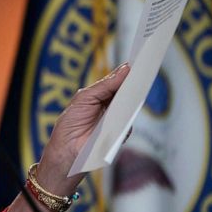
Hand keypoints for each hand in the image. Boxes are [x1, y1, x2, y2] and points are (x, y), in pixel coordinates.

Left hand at [36, 62, 130, 193]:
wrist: (67, 150)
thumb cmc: (71, 122)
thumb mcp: (85, 98)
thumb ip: (104, 85)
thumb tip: (124, 70)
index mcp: (100, 95)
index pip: (117, 81)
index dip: (126, 72)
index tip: (137, 61)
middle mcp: (111, 106)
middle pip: (127, 92)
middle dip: (135, 81)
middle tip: (144, 69)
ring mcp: (117, 120)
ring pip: (131, 106)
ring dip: (136, 96)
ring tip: (140, 83)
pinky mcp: (122, 132)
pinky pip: (130, 121)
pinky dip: (131, 115)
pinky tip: (132, 106)